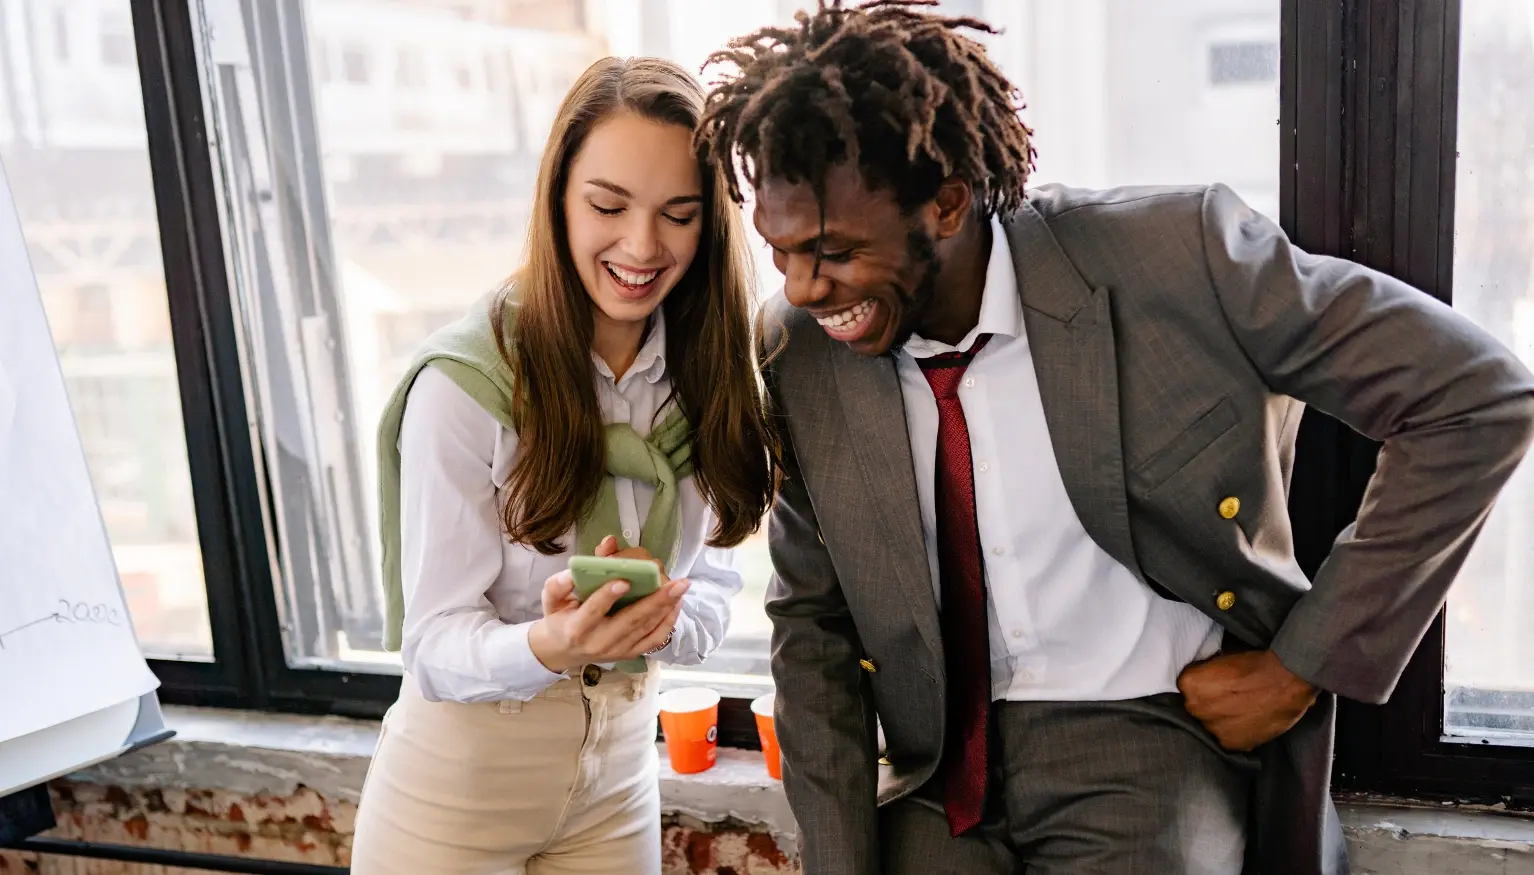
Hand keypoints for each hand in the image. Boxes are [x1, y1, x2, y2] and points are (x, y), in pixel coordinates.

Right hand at [527, 537, 686, 673]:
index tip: (623, 581)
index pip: (593, 612)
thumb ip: (560, 583)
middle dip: (655, 601)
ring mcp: (618, 651)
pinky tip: (677, 604)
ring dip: (666, 608)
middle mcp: (599, 642)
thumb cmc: (559, 618)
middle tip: (676, 582)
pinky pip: (654, 640)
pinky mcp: (630, 654)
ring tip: (681, 588)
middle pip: (630, 621)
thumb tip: (574, 570)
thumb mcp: (551, 598)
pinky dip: (668, 622)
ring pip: (646, 630)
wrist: (562, 651)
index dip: (607, 597)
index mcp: (576, 628)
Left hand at [1178, 650, 1318, 751]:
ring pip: (1211, 724)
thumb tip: (1206, 673)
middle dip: (1209, 702)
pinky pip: (1227, 738)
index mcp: (1190, 685)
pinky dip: (1236, 731)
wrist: (1289, 680)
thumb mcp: (1224, 656)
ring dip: (1221, 719)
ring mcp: (1213, 729)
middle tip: (1228, 696)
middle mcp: (1196, 708)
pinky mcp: (1231, 744)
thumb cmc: (1257, 662)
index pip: (1187, 687)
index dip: (1202, 684)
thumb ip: (1208, 670)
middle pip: (1196, 707)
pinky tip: (1248, 721)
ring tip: (1241, 710)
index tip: (1214, 683)